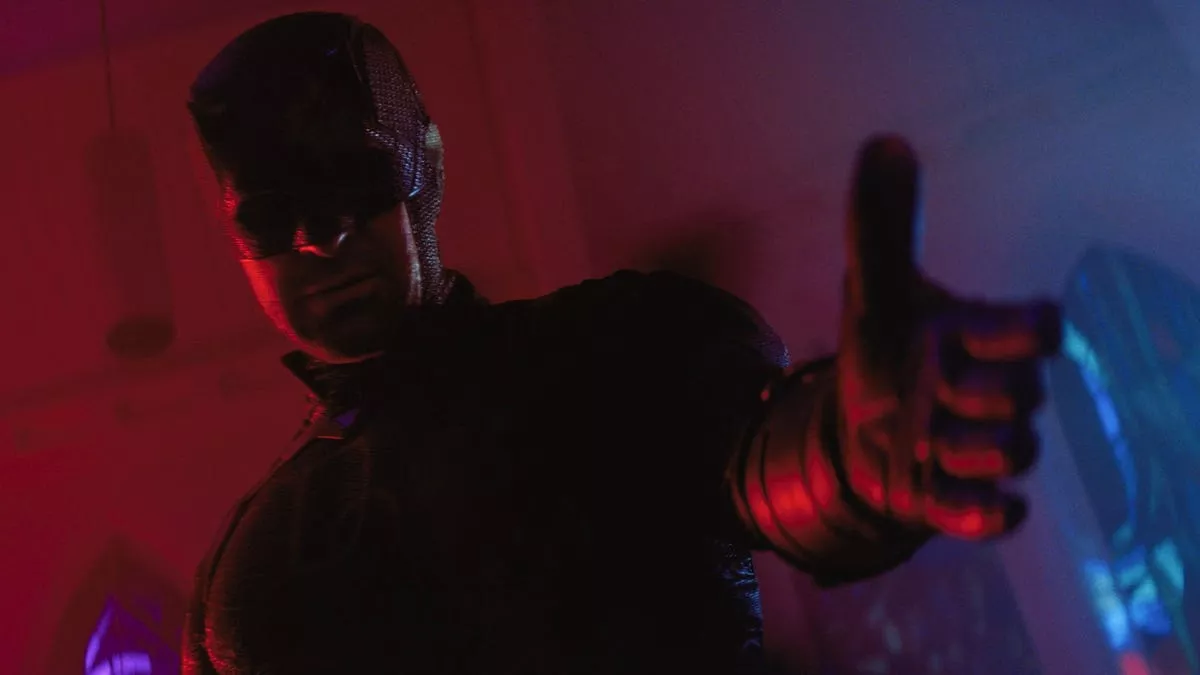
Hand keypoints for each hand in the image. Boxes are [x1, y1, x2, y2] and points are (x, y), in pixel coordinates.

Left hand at [837, 135, 1061, 539]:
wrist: (858, 427)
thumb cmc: (884, 350)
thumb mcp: (873, 287)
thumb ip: (881, 223)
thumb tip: (885, 142)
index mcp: (977, 337)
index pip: (1036, 329)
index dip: (1025, 327)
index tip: (1008, 326)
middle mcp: (987, 392)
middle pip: (1026, 396)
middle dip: (987, 390)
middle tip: (940, 387)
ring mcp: (972, 448)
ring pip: (1010, 450)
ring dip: (976, 445)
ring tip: (933, 438)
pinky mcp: (948, 499)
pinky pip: (985, 515)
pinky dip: (988, 514)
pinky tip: (992, 510)